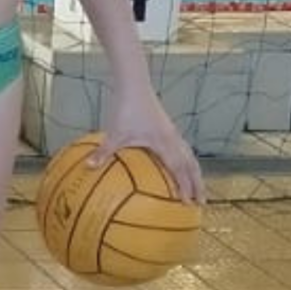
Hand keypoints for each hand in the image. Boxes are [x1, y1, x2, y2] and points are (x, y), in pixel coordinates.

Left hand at [91, 91, 205, 202]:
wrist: (135, 86)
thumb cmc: (126, 108)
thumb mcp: (114, 133)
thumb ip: (103, 152)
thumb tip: (89, 167)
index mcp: (165, 143)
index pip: (179, 170)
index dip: (185, 186)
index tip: (189, 203)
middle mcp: (173, 139)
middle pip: (191, 166)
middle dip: (197, 184)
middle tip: (202, 202)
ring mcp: (172, 133)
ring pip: (189, 157)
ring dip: (194, 173)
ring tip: (197, 187)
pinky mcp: (167, 128)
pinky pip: (181, 149)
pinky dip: (185, 161)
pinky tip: (177, 166)